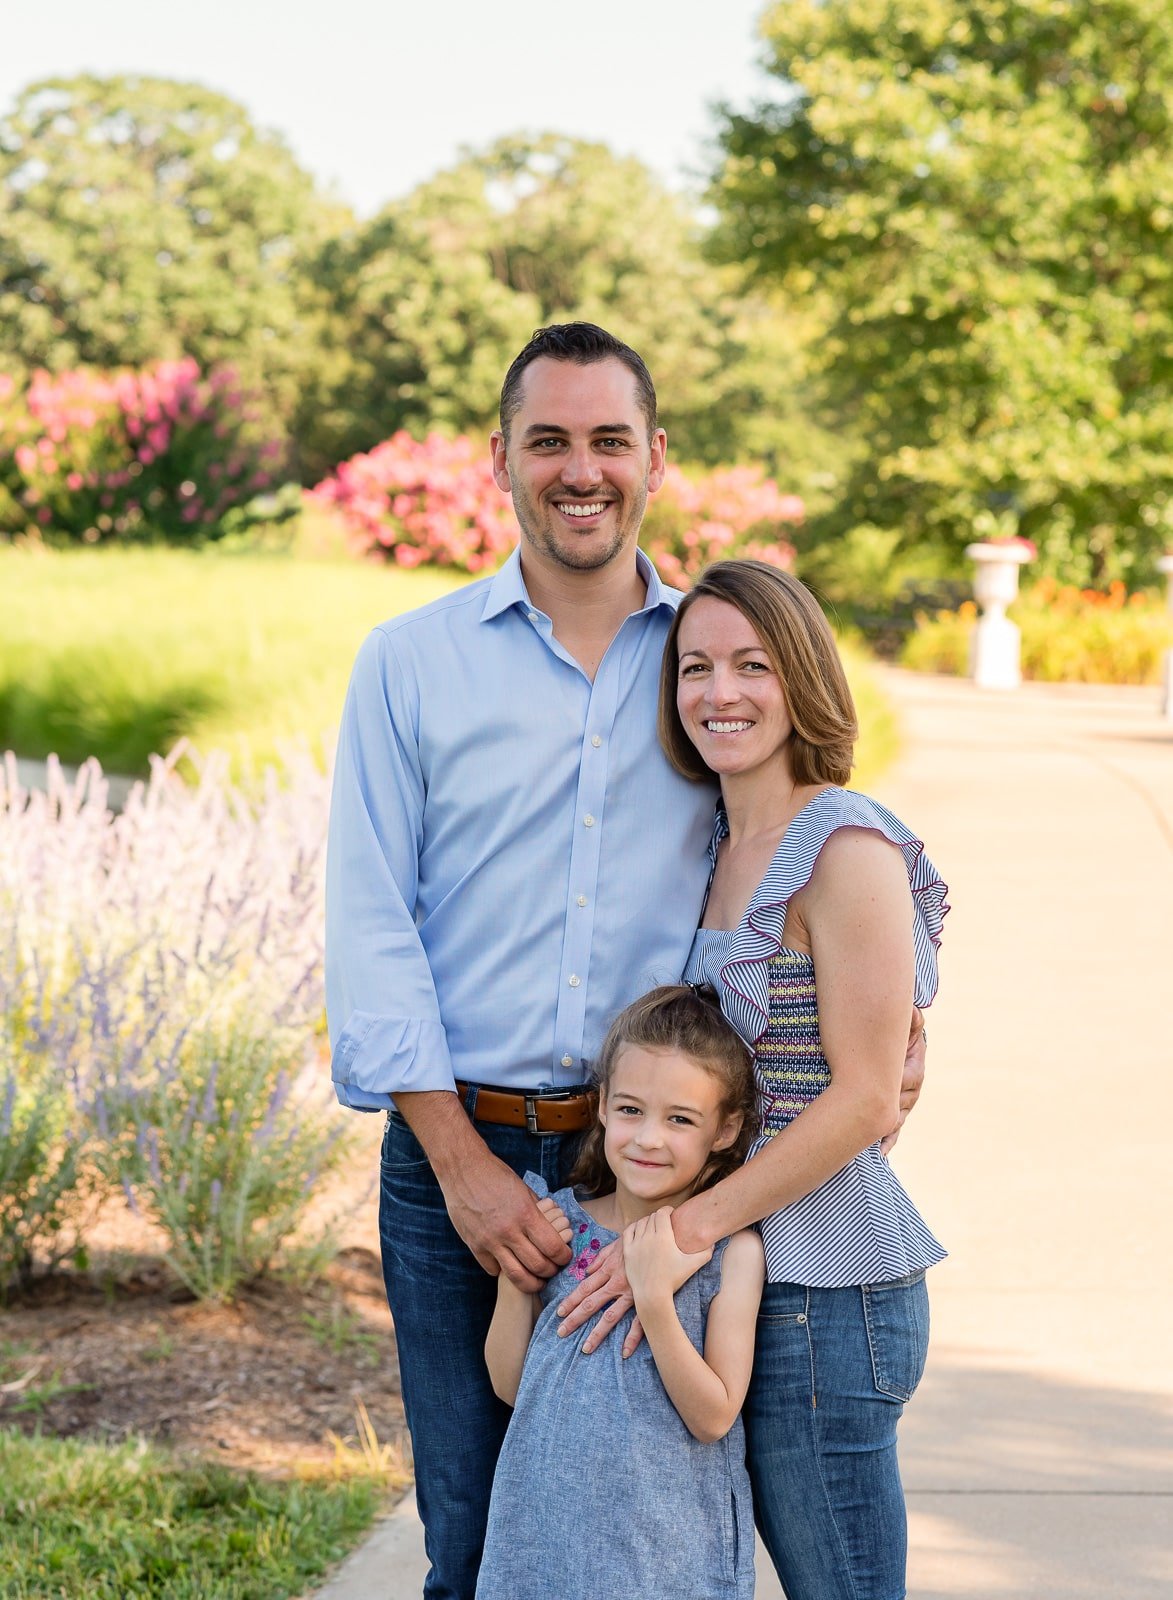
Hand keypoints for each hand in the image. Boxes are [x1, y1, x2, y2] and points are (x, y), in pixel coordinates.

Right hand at [437, 1152, 571, 1291]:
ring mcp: (490, 1241)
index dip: (563, 1256)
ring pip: (516, 1275)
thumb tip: (553, 1225)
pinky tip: (511, 1267)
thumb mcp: (524, 1189)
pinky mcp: (474, 1245)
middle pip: (538, 1265)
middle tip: (553, 1270)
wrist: (462, 1169)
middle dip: (551, 1271)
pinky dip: (504, 1272)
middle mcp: (509, 1230)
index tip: (565, 1257)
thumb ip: (537, 1210)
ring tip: (537, 1280)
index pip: (553, 1247)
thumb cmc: (496, 1175)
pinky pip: (493, 1269)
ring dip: (531, 1282)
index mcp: (525, 1213)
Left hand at [556, 1237, 643, 1356]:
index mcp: (609, 1269)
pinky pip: (639, 1322)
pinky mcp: (647, 1300)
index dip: (571, 1300)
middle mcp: (616, 1283)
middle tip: (561, 1332)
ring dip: (597, 1333)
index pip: (585, 1287)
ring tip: (586, 1348)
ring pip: (610, 1316)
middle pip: (591, 1304)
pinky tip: (624, 1352)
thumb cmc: (642, 1239)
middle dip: (575, 1318)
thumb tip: (588, 1270)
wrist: (666, 1237)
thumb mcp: (618, 1242)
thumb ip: (602, 1257)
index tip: (559, 1312)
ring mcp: (632, 1294)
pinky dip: (632, 1338)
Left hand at [625, 1207, 712, 1308]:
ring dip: (647, 1221)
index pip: (662, 1213)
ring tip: (654, 1226)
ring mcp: (636, 1243)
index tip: (672, 1213)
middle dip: (659, 1217)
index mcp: (663, 1236)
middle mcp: (648, 1237)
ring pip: (641, 1223)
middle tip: (665, 1222)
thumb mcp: (692, 1265)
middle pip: (652, 1217)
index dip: (668, 1210)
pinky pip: (629, 1231)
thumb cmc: (673, 1280)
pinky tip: (639, 1230)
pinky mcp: (628, 1251)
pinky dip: (634, 1227)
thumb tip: (714, 1243)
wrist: (652, 1296)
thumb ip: (706, 1253)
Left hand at [881, 1006, 925, 1155]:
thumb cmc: (889, 1035)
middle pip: (903, 1102)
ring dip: (885, 1126)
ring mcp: (904, 1104)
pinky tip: (880, 1153)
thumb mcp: (901, 1026)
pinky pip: (892, 1131)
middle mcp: (912, 1088)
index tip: (887, 1082)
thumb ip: (910, 1018)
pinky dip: (888, 1142)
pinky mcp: (893, 1114)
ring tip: (870, 1134)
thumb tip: (910, 1009)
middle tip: (868, 1109)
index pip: (910, 1077)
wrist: (886, 1049)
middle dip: (888, 1106)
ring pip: (897, 1118)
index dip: (898, 1080)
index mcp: (915, 1067)